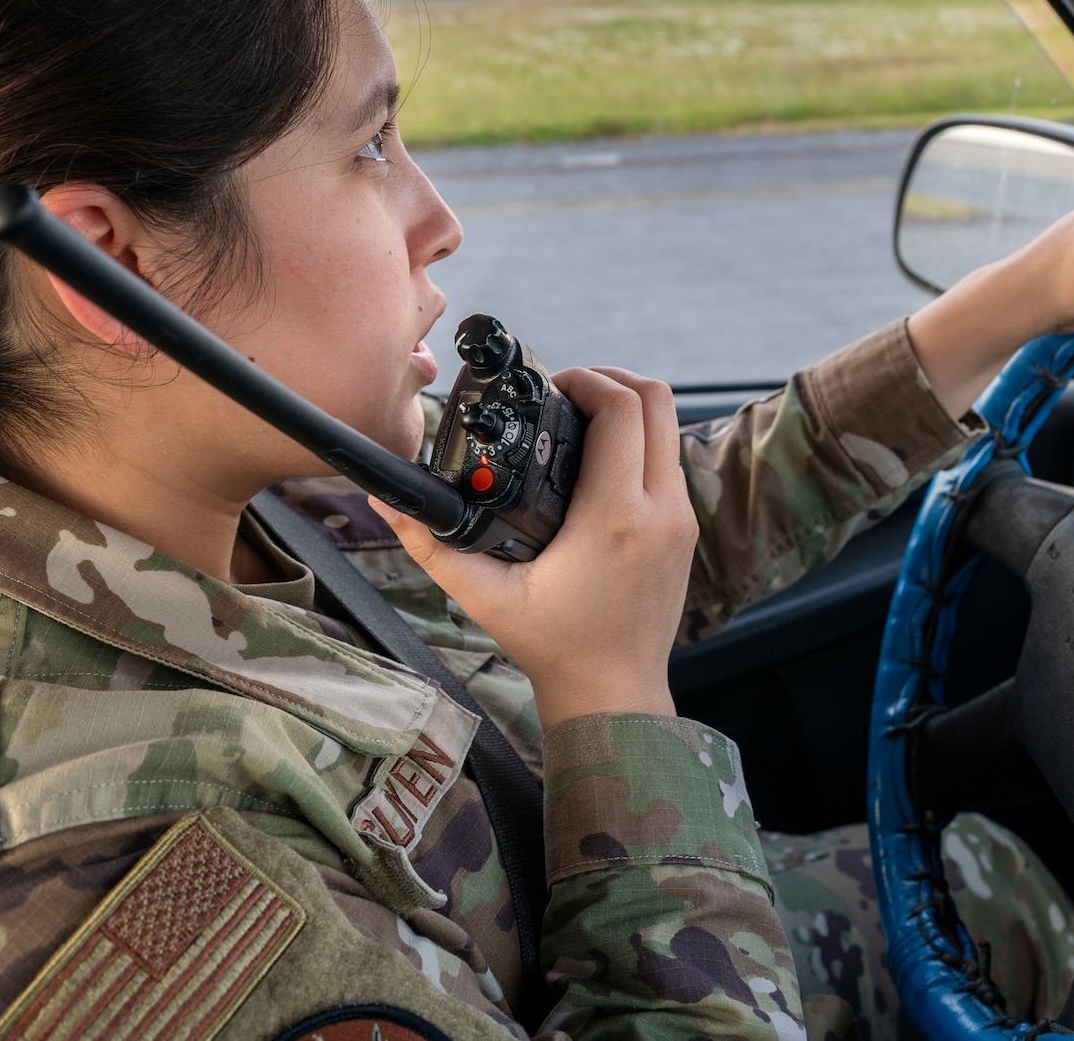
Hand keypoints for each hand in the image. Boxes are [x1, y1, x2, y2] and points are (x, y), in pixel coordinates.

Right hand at [369, 366, 696, 731]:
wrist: (614, 694)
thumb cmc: (553, 647)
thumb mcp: (485, 595)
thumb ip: (434, 544)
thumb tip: (388, 500)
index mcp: (614, 517)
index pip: (623, 410)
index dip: (586, 379)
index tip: (551, 386)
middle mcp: (660, 511)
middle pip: (657, 400)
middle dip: (611, 379)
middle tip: (567, 392)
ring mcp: (681, 519)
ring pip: (670, 426)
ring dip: (629, 408)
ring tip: (579, 419)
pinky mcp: (685, 529)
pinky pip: (669, 459)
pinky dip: (640, 441)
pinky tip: (599, 458)